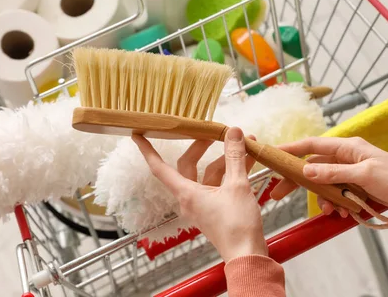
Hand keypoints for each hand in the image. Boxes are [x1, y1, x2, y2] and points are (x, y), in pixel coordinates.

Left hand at [132, 127, 267, 262]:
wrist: (248, 255)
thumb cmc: (237, 226)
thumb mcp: (237, 185)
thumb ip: (234, 156)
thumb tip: (232, 132)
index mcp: (187, 193)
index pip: (159, 168)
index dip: (148, 150)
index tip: (139, 135)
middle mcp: (190, 198)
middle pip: (188, 165)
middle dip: (202, 147)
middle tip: (215, 132)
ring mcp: (203, 204)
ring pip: (208, 174)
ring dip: (225, 159)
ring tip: (243, 144)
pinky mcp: (216, 209)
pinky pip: (219, 183)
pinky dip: (231, 171)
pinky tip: (247, 160)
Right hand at [270, 137, 387, 216]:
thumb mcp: (365, 175)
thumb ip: (334, 173)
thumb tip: (306, 170)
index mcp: (348, 147)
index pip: (312, 145)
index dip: (290, 149)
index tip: (271, 154)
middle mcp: (347, 157)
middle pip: (313, 166)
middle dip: (298, 180)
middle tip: (278, 193)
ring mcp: (352, 172)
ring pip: (325, 183)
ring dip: (323, 198)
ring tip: (331, 211)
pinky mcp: (358, 187)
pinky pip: (338, 194)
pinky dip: (337, 203)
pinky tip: (345, 213)